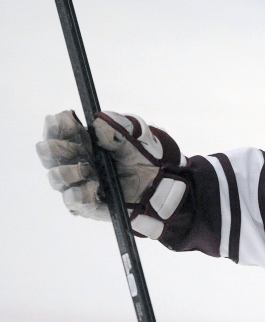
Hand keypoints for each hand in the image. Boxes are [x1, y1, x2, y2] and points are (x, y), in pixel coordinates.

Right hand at [36, 110, 187, 238]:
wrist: (157, 182)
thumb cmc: (138, 157)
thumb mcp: (132, 139)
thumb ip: (115, 129)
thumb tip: (98, 125)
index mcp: (79, 143)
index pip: (57, 133)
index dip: (57, 126)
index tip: (66, 118)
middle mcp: (72, 163)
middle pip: (50, 155)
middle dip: (57, 148)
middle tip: (75, 146)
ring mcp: (76, 184)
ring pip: (57, 178)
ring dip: (69, 172)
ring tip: (87, 169)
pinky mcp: (86, 204)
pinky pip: (74, 201)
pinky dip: (81, 193)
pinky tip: (93, 187)